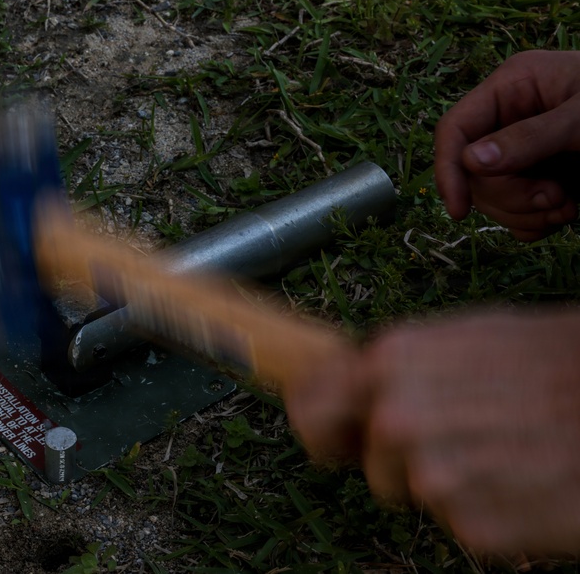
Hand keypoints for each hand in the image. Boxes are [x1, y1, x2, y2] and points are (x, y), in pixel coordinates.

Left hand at [287, 309, 579, 554]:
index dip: (318, 418)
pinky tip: (522, 480)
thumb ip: (399, 365)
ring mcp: (430, 474)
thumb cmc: (559, 364)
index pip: (309, 400)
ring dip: (445, 481)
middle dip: (383, 455)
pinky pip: (456, 522)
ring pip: (408, 490)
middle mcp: (396, 416)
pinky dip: (486, 511)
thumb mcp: (467, 338)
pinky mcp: (469, 525)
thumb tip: (345, 379)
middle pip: (351, 455)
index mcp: (391, 360)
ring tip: (501, 450)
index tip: (329, 429)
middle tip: (439, 444)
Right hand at [434, 50, 579, 240]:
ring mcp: (523, 149)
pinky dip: (533, 222)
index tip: (458, 211)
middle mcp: (510, 116)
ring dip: (525, 213)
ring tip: (567, 207)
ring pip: (492, 196)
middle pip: (473, 171)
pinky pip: (513, 210)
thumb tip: (472, 161)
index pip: (456, 129)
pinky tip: (565, 213)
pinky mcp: (539, 175)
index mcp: (513, 86)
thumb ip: (530, 138)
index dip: (448, 170)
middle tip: (553, 200)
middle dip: (510, 196)